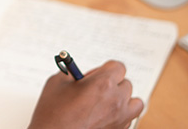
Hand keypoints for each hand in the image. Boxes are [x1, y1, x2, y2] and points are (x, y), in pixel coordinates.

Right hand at [28, 60, 142, 128]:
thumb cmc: (52, 115)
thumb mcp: (57, 83)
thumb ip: (72, 73)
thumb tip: (77, 72)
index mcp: (103, 84)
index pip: (118, 67)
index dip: (106, 69)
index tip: (96, 74)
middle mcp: (116, 101)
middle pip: (126, 84)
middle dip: (112, 84)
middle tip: (95, 89)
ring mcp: (120, 119)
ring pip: (135, 103)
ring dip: (124, 100)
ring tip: (107, 103)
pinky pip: (128, 120)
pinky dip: (120, 116)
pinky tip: (103, 117)